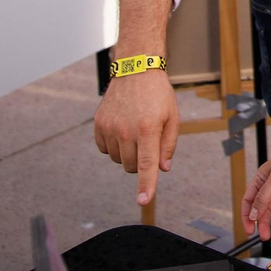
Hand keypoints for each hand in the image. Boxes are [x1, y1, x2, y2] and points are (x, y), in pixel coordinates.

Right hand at [93, 69, 177, 205]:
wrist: (136, 70)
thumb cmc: (158, 95)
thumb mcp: (172, 117)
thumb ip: (168, 146)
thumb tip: (162, 169)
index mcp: (148, 129)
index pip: (146, 165)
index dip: (146, 185)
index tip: (143, 201)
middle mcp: (126, 130)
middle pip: (131, 166)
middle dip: (141, 161)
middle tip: (147, 141)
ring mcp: (110, 127)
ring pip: (119, 160)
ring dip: (128, 153)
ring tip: (135, 130)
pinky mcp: (99, 124)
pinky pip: (106, 150)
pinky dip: (114, 146)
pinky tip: (122, 129)